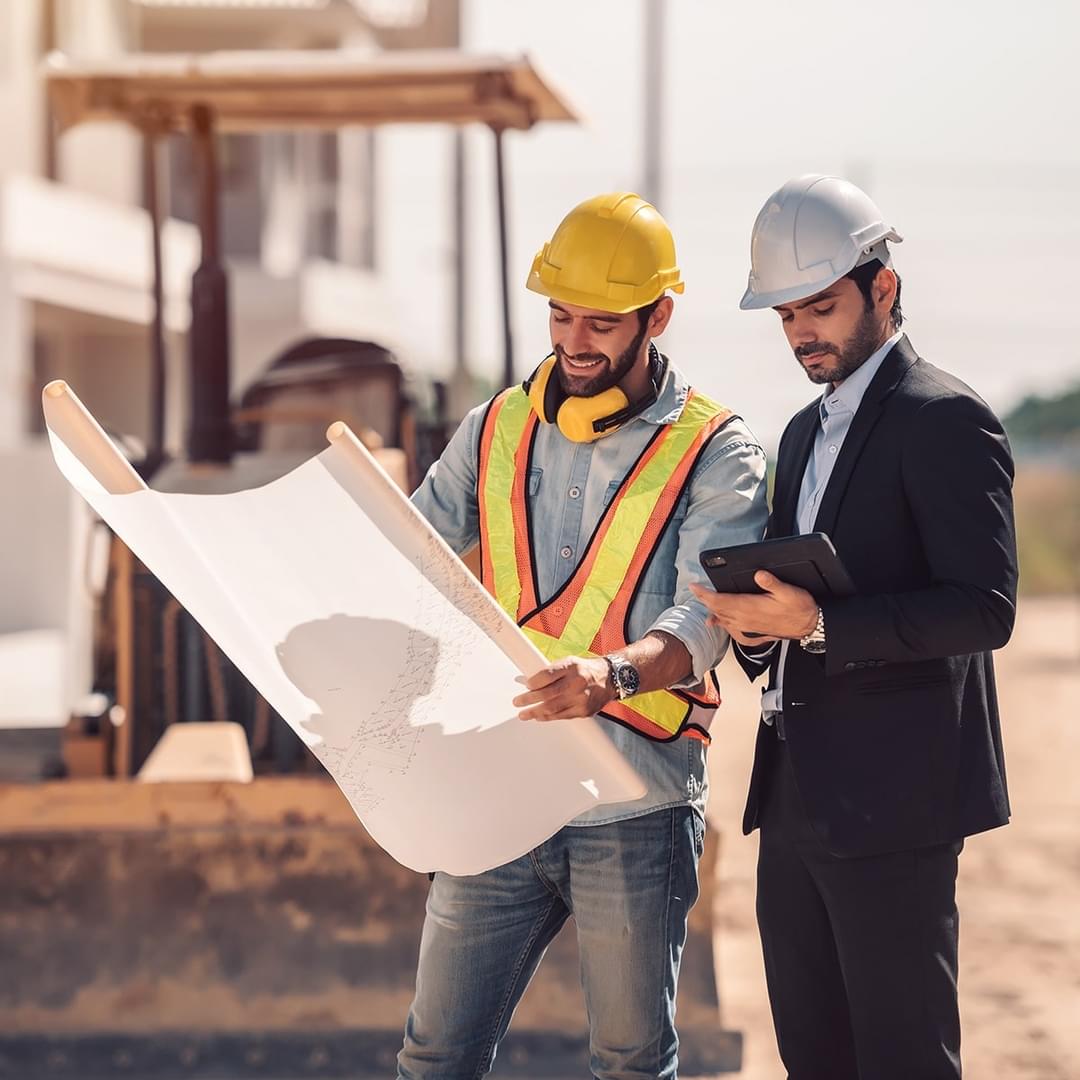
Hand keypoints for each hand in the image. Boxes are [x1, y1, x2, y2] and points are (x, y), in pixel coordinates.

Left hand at [513, 656, 613, 720]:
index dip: (533, 682)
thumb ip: (551, 672)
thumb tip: (528, 682)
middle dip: (529, 700)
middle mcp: (576, 682)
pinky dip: (548, 717)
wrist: (610, 678)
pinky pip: (562, 716)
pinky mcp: (584, 711)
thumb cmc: (586, 670)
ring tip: (523, 714)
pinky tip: (540, 717)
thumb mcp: (569, 662)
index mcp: (571, 666)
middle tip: (517, 702)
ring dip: (535, 712)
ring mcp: (581, 698)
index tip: (525, 685)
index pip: (547, 675)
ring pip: (553, 708)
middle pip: (547, 694)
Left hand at [689, 571, 817, 641]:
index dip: (705, 594)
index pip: (721, 600)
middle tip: (694, 589)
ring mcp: (748, 625)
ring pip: (722, 617)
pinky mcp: (752, 629)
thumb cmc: (800, 608)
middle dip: (704, 599)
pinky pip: (730, 626)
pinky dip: (720, 622)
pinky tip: (715, 622)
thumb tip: (759, 574)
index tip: (695, 586)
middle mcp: (745, 618)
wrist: (808, 625)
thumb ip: (772, 583)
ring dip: (710, 609)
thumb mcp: (789, 591)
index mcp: (750, 607)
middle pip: (718, 609)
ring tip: (701, 601)